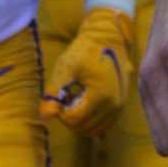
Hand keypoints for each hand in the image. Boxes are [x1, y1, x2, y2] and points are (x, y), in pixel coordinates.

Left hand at [42, 4, 136, 134]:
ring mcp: (120, 105)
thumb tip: (46, 116)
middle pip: (84, 127)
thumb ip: (53, 93)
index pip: (74, 120)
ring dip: (81, 121)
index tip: (59, 97)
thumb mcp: (64, 69)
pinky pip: (105, 125)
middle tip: (65, 99)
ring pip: (95, 129)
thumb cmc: (84, 51)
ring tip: (75, 101)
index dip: (61, 113)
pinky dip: (92, 121)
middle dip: (70, 118)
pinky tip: (85, 105)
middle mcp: (114, 105)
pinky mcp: (122, 104)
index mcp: (100, 96)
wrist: (108, 37)